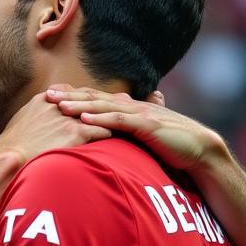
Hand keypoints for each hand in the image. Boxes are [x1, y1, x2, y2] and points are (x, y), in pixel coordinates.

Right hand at [0, 91, 111, 165]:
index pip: (71, 93)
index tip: (96, 104)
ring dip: (111, 118)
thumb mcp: (20, 122)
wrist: (8, 157)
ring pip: (99, 114)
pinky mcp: (76, 133)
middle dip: (104, 104)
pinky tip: (121, 139)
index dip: (85, 99)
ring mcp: (69, 118)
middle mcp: (59, 104)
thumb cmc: (10, 147)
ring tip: (125, 121)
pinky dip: (113, 134)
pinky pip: (103, 131)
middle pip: (88, 100)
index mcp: (44, 100)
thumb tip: (37, 122)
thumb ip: (34, 117)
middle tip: (121, 103)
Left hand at [46, 86, 226, 173]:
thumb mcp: (142, 137)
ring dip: (80, 105)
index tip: (51, 96)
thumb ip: (126, 133)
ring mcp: (140, 114)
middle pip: (95, 99)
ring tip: (58, 105)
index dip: (74, 95)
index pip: (96, 99)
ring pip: (104, 107)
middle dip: (70, 96)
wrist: (199, 150)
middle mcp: (132, 107)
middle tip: (46, 95)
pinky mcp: (148, 126)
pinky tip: (84, 119)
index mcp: (129, 109)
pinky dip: (101, 119)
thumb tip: (108, 136)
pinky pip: (120, 121)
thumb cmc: (170, 146)